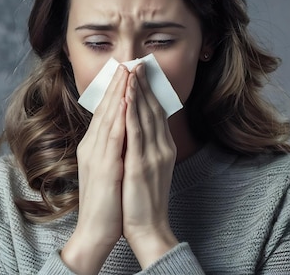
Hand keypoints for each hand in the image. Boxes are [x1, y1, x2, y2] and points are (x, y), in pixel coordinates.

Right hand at [61, 65, 128, 273]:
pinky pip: (112, 137)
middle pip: (105, 109)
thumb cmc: (106, 203)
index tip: (125, 72)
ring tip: (127, 72)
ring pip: (108, 117)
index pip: (105, 113)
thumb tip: (124, 133)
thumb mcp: (109, 170)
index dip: (115, 91)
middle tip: (127, 61)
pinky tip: (125, 101)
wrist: (95, 231)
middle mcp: (92, 147)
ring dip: (118, 93)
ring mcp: (95, 156)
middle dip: (117, 84)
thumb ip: (112, 150)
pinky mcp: (103, 167)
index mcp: (94, 147)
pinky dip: (118, 117)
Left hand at [122, 63, 178, 267]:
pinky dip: (132, 112)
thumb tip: (138, 128)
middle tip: (137, 62)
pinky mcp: (141, 164)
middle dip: (144, 84)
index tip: (140, 72)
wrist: (148, 228)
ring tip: (132, 70)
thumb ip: (147, 147)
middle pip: (153, 109)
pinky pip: (136, 132)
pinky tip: (127, 96)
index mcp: (162, 148)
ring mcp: (152, 155)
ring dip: (138, 91)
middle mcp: (161, 147)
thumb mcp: (149, 168)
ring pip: (145, 115)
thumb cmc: (144, 200)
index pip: (155, 113)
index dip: (148, 91)